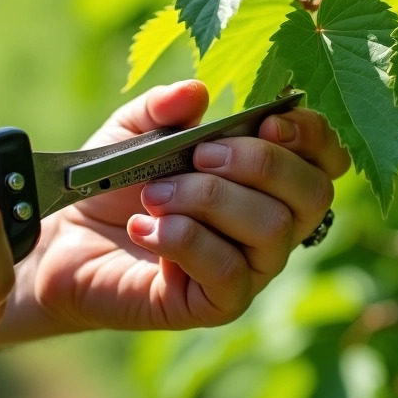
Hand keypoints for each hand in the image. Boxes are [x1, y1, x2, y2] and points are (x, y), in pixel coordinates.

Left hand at [25, 81, 349, 332]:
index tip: (265, 121)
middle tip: (199, 155)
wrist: (69, 241)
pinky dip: (184, 240)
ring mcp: (251, 269)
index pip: (329, 161)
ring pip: (272, 230)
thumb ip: (162, 109)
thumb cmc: (116, 182)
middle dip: (260, 164)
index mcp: (270, 179)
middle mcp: (274, 226)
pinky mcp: (218, 304)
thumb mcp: (132, 132)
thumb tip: (197, 92)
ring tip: (155, 194)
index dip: (312, 137)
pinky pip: (228, 272)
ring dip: (210, 199)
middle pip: (313, 195)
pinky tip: (144, 228)